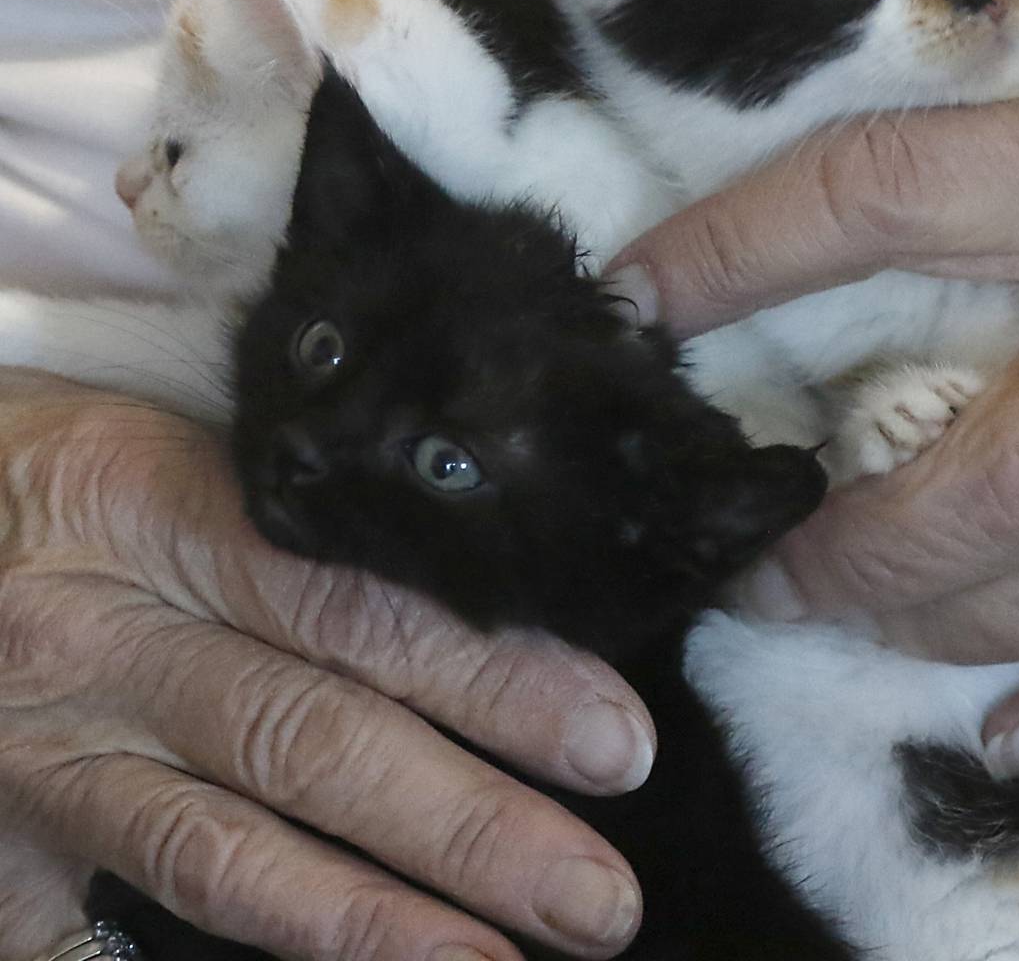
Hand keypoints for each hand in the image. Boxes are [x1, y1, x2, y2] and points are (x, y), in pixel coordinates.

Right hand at [0, 376, 651, 960]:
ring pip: (221, 852)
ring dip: (370, 925)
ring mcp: (40, 756)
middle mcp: (101, 639)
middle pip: (310, 742)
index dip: (493, 679)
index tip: (613, 741)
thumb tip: (485, 612)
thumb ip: (321, 534)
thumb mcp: (194, 455)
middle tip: (596, 901)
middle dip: (468, 831)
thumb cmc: (83, 473)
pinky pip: (89, 939)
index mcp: (166, 509)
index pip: (359, 606)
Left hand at [609, 0, 1018, 776]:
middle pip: (1001, 471)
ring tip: (841, 621)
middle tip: (746, 555)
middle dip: (850, 539)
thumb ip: (1007, 19)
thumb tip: (854, 41)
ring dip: (949, 626)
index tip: (639, 300)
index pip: (885, 200)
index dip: (738, 252)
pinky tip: (1016, 732)